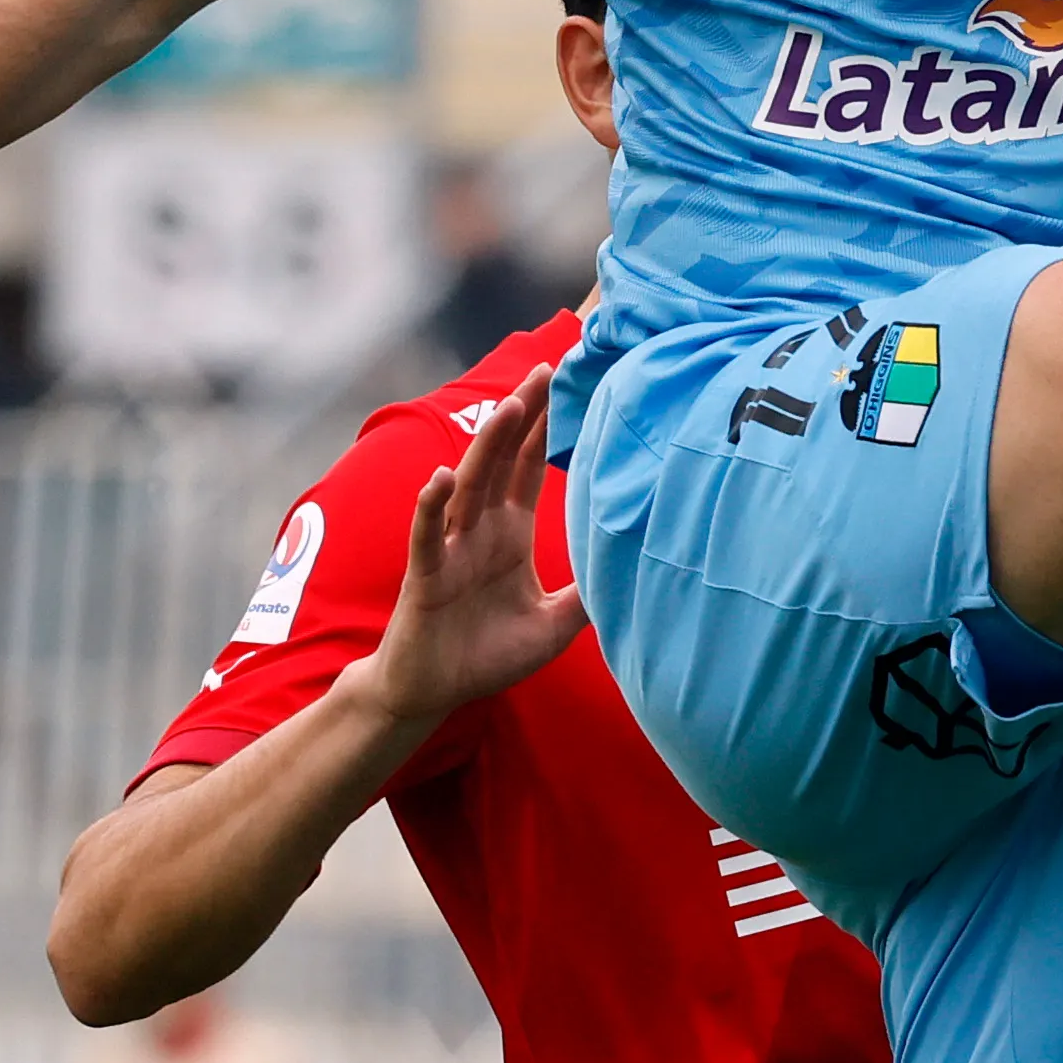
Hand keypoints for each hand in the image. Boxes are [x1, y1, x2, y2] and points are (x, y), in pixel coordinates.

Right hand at [356, 366, 585, 729]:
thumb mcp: (553, 624)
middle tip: (544, 370)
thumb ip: (588, 596)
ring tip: (509, 407)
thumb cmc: (485, 655)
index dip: (547, 430)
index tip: (566, 385)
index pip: (530, 470)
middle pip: (503, 462)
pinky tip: (442, 478)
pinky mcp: (426, 577)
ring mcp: (451, 549)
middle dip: (523, 417)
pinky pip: (428, 536)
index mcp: (510, 534)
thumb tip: (636, 574)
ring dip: (488, 447)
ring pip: (470, 487)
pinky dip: (432, 507)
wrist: (430, 692)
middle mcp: (480, 531)